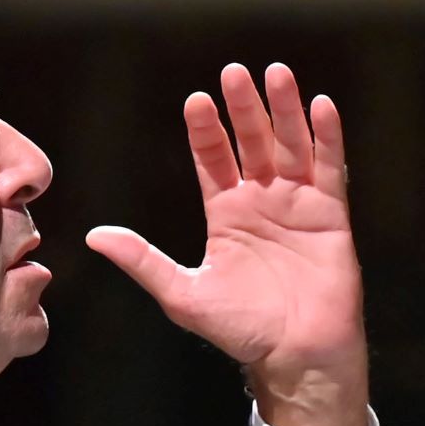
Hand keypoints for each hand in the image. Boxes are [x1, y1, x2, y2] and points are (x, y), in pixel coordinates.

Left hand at [86, 63, 368, 425]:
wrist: (293, 354)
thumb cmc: (240, 329)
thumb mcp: (181, 293)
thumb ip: (142, 260)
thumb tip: (94, 236)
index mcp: (224, 216)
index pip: (211, 159)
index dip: (205, 130)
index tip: (196, 100)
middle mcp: (260, 202)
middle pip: (250, 142)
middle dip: (243, 108)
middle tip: (233, 71)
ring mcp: (296, 205)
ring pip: (289, 146)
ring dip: (284, 110)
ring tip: (276, 73)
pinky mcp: (330, 215)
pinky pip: (330, 168)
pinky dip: (327, 138)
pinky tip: (321, 106)